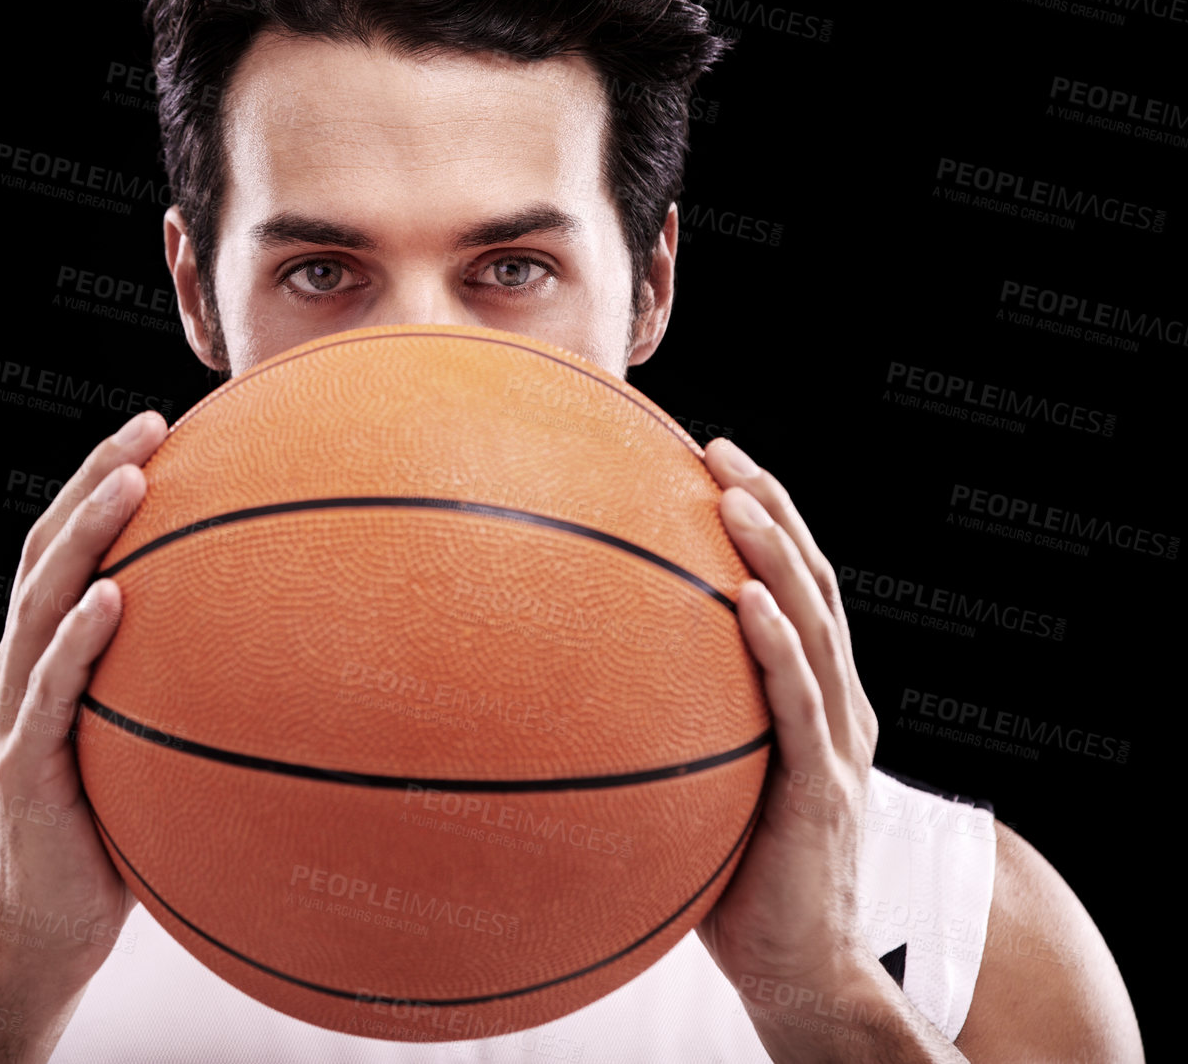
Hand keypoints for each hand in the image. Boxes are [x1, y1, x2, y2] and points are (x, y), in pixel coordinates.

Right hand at [0, 409, 168, 1002]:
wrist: (48, 926)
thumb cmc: (113, 823)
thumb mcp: (148, 736)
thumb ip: (183, 682)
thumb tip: (288, 639)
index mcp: (49, 653)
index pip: (68, 548)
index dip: (101, 480)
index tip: (158, 425)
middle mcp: (21, 668)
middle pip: (49, 552)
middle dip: (95, 481)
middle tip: (148, 426)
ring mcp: (12, 714)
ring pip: (40, 605)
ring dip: (84, 537)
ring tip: (132, 483)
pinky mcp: (22, 768)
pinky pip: (48, 696)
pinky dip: (75, 643)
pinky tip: (112, 601)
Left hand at [694, 437, 880, 995]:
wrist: (798, 968)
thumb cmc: (739, 875)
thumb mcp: (707, 778)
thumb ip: (677, 722)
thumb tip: (580, 678)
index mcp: (816, 697)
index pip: (797, 586)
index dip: (767, 517)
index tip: (713, 458)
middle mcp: (838, 706)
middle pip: (813, 582)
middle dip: (772, 507)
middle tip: (720, 449)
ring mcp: (838, 744)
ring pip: (816, 626)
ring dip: (775, 556)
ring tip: (733, 498)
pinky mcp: (822, 790)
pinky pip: (801, 706)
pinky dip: (778, 648)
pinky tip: (745, 601)